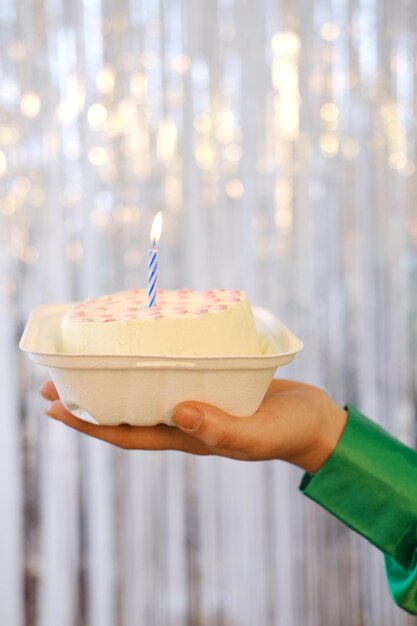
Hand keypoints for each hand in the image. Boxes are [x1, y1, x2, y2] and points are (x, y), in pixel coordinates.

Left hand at [40, 378, 346, 472]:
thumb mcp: (255, 434)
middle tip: (54, 383)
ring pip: (144, 393)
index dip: (88, 424)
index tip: (54, 409)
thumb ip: (219, 428)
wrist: (313, 422)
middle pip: (125, 412)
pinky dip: (151, 365)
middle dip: (88, 402)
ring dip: (114, 381)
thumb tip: (176, 411)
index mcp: (188, 437)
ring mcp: (197, 403)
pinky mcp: (212, 385)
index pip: (125, 433)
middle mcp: (185, 422)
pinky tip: (145, 348)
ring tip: (90, 363)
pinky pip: (171, 375)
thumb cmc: (287, 432)